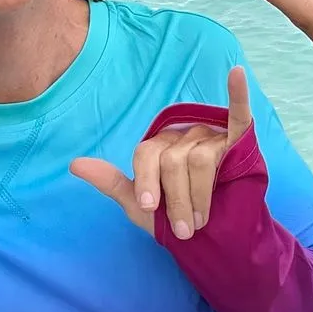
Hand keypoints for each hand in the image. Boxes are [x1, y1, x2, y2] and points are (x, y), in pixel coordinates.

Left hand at [71, 67, 251, 238]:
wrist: (213, 238)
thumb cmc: (175, 217)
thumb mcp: (139, 205)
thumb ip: (111, 183)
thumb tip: (74, 164)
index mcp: (159, 146)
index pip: (146, 155)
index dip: (148, 183)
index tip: (151, 209)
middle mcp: (184, 135)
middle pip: (174, 160)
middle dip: (178, 200)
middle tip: (185, 228)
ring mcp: (211, 136)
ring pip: (201, 158)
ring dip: (200, 195)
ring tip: (202, 220)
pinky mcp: (238, 141)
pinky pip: (238, 114)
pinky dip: (238, 94)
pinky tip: (236, 74)